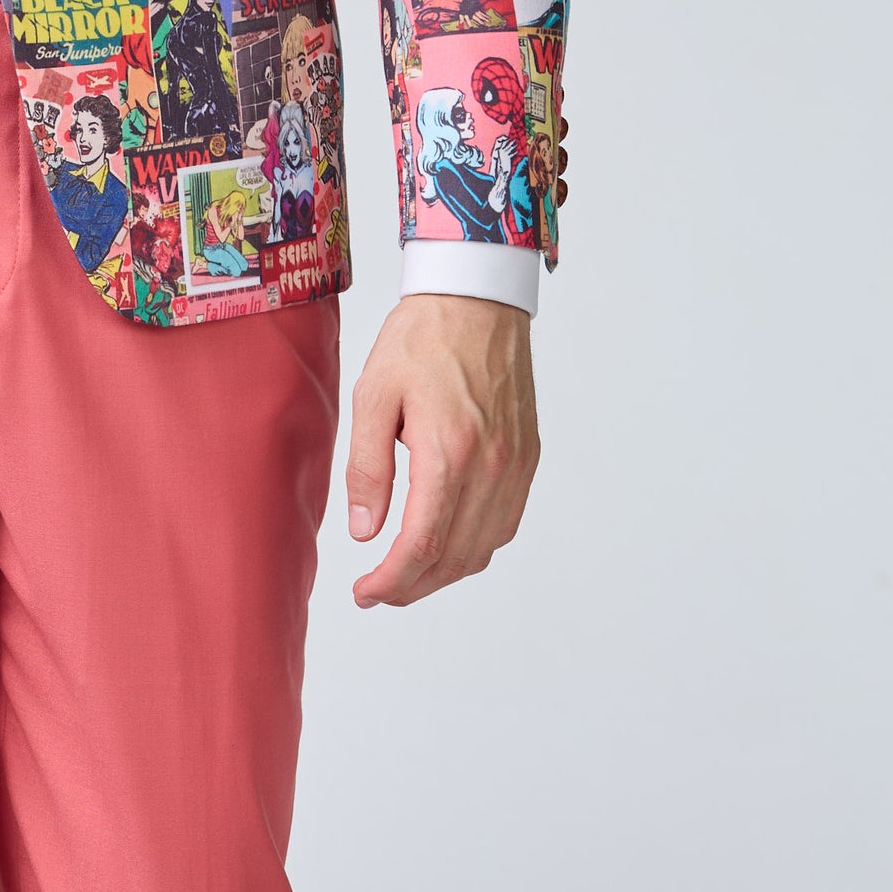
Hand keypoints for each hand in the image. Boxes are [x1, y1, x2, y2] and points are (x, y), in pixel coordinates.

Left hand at [344, 295, 538, 608]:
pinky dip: (475, 546)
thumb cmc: (421, 338)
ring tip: (407, 572)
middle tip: (379, 590)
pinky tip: (447, 542)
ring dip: (444, 573)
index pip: (422, 545)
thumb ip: (367, 468)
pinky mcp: (528, 457)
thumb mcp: (373, 394)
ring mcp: (516, 464)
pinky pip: (505, 523)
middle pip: (454, 557)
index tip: (365, 594)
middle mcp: (491, 466)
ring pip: (484, 548)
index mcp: (449, 450)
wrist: (476, 297)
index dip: (392, 582)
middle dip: (413, 586)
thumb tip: (365, 532)